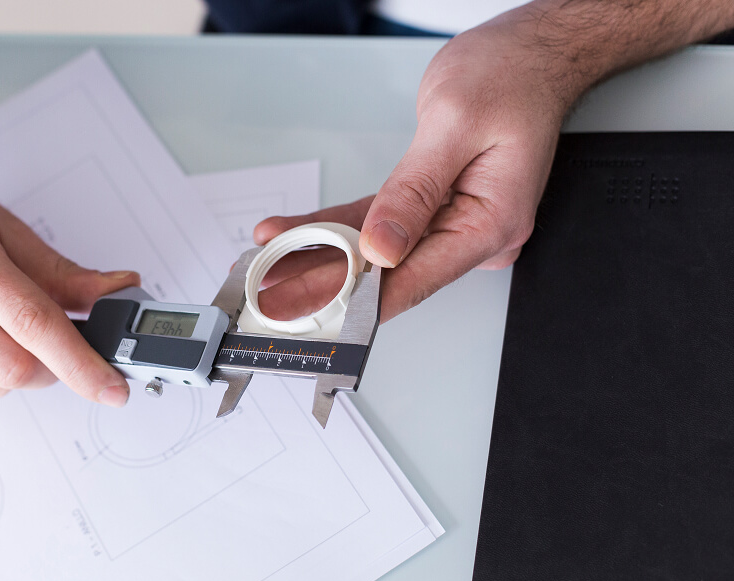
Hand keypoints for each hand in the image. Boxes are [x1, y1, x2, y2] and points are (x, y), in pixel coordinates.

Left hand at [254, 14, 576, 321]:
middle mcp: (475, 232)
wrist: (529, 52)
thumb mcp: (454, 125)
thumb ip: (415, 191)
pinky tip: (296, 235)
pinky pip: (378, 222)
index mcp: (492, 223)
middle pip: (389, 270)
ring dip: (322, 256)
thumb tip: (382, 247)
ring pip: (376, 249)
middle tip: (272, 296)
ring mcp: (454, 221)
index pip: (414, 277)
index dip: (356, 299)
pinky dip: (338, 227)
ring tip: (269, 265)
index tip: (312, 310)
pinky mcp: (434, 206)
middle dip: (326, 282)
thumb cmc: (509, 77)